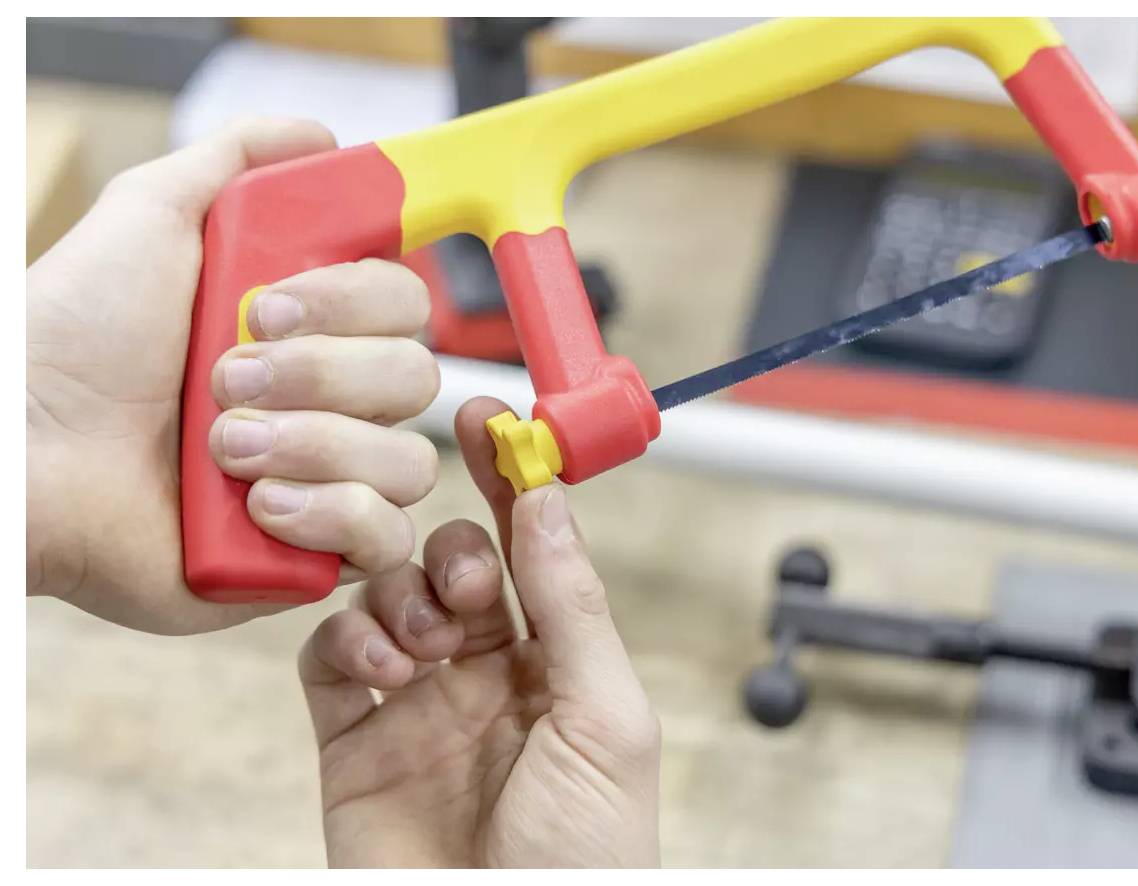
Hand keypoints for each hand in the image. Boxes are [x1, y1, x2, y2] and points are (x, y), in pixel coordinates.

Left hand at [27, 118, 441, 633]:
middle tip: (223, 380)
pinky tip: (259, 506)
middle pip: (418, 379)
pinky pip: (386, 537)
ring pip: (407, 461)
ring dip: (314, 445)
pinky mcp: (312, 560)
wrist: (24, 451)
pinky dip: (333, 515)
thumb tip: (321, 136)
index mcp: (310, 330)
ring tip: (220, 451)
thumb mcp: (150, 214)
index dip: (353, 304)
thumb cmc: (74, 337)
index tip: (266, 305)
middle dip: (322, 376)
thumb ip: (239, 163)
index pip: (406, 305)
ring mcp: (328, 483)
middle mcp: (330, 404)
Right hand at [299, 397, 660, 867]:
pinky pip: (327, 660)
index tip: (485, 417)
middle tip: (460, 587)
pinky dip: (344, 642)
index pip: (528, 547)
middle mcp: (485, 674)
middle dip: (450, 551)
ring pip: (386, 597)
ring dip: (399, 597)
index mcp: (557, 663)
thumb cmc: (585, 858)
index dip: (508, 479)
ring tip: (424, 647)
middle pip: (452, 562)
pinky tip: (379, 670)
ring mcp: (416, 706)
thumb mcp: (606, 720)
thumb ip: (573, 607)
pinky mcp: (351, 742)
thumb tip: (547, 501)